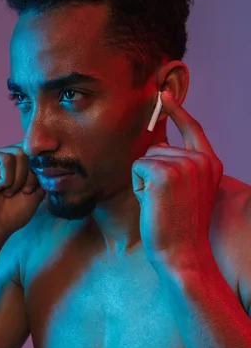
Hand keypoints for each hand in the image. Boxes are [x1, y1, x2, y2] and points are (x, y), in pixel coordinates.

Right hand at [0, 142, 45, 237]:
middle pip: (29, 151)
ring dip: (18, 179)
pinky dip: (7, 178)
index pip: (36, 151)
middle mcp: (5, 155)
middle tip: (22, 192)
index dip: (39, 170)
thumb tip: (45, 158)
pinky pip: (5, 159)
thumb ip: (42, 173)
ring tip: (8, 192)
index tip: (31, 190)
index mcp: (17, 162)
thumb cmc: (12, 213)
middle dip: (31, 175)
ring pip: (19, 153)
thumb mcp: (37, 191)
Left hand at [131, 92, 223, 267]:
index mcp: (210, 163)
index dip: (177, 111)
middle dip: (151, 172)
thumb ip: (179, 165)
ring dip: (144, 180)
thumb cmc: (181, 227)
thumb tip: (157, 142)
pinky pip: (137, 167)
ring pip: (145, 158)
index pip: (192, 129)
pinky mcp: (163, 173)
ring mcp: (183, 165)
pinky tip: (151, 202)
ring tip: (159, 203)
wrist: (183, 253)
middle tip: (164, 200)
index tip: (163, 94)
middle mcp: (200, 160)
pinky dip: (138, 186)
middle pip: (157, 148)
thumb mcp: (188, 190)